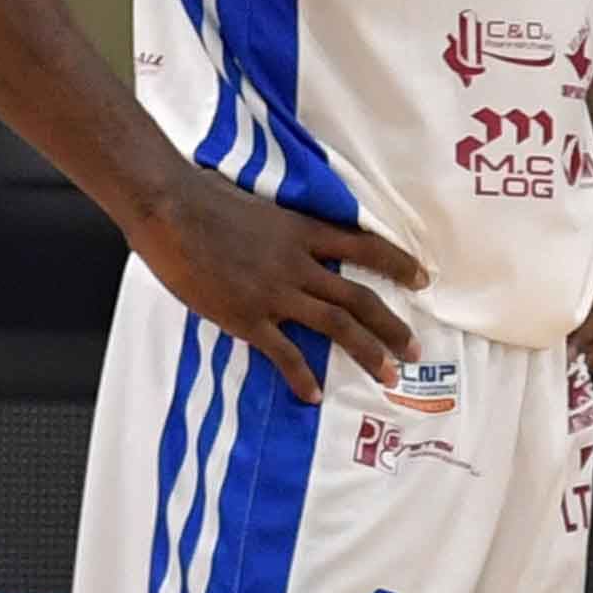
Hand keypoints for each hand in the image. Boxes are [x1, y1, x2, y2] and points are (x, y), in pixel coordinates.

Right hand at [126, 171, 425, 403]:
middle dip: (393, 327)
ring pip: (336, 326)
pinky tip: (313, 395)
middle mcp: (299, 264)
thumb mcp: (260, 204)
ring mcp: (275, 292)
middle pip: (360, 298)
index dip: (398, 265)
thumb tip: (287, 231)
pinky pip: (283, 353)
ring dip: (367, 353)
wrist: (169, 209)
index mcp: (304, 232)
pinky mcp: (246, 316)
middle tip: (417, 351)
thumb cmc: (204, 197)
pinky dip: (300, 376)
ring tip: (388, 375)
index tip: (423, 279)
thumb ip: (281, 225)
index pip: (366, 249)